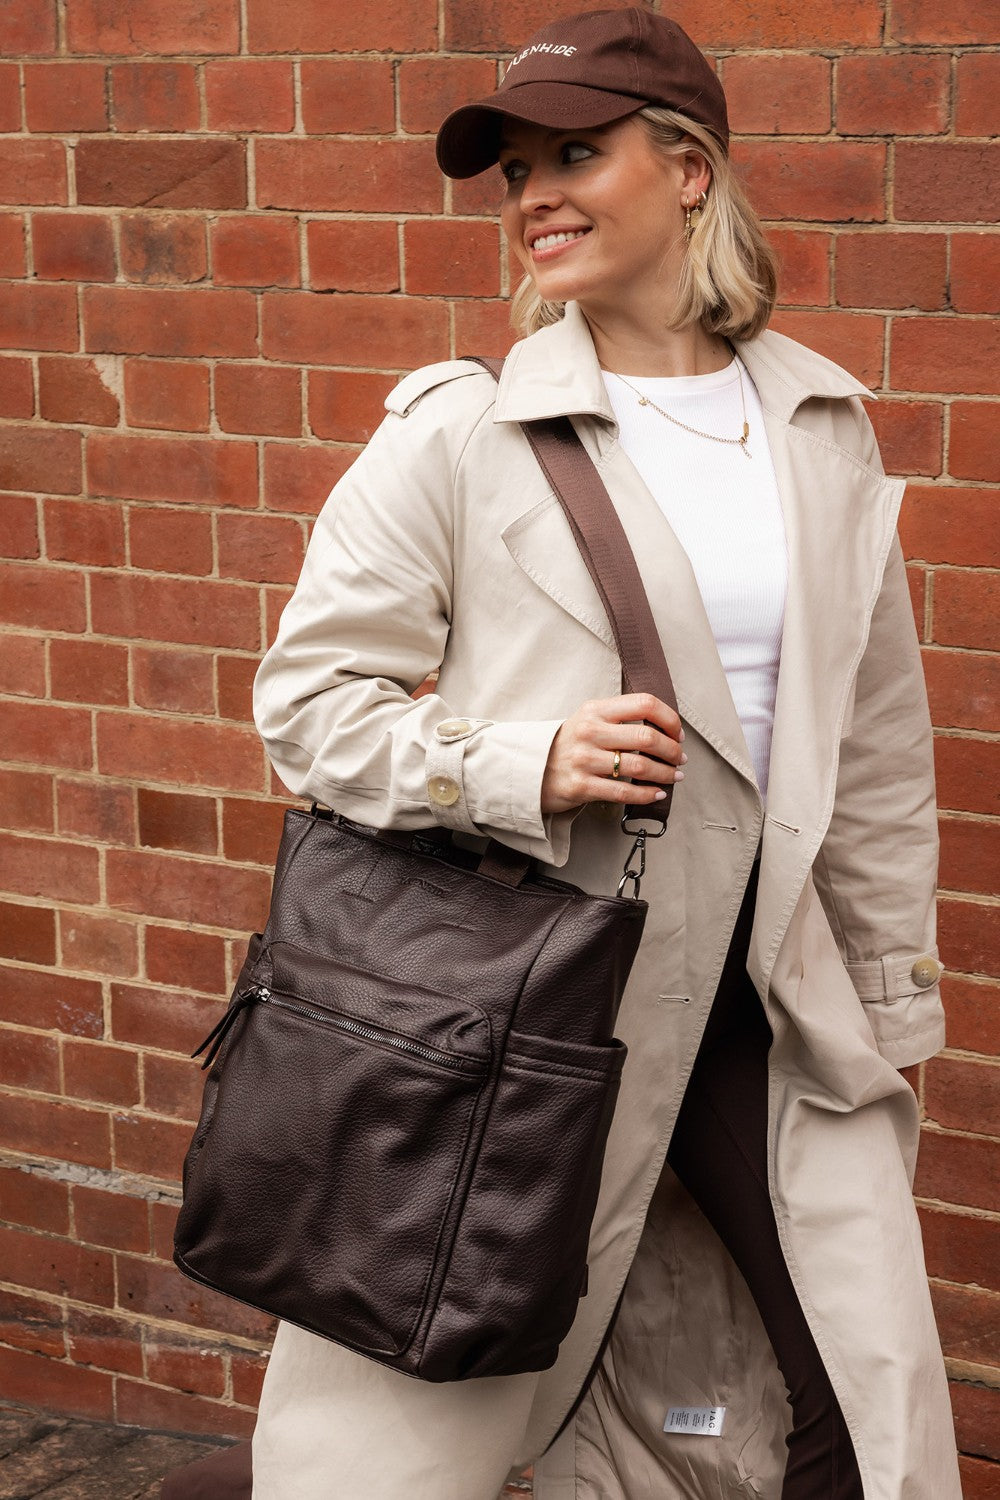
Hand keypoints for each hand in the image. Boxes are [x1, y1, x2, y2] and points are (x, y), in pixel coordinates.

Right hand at [540, 693, 685, 814]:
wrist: (532, 769)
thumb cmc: (570, 744)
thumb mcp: (589, 719)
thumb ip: (620, 717)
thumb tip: (665, 728)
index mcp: (596, 710)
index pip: (644, 703)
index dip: (669, 719)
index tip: (677, 733)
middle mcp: (590, 732)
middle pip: (647, 737)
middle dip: (671, 750)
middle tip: (679, 757)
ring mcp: (584, 760)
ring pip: (639, 767)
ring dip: (664, 773)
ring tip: (674, 776)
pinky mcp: (581, 786)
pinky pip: (624, 792)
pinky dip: (647, 794)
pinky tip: (658, 793)